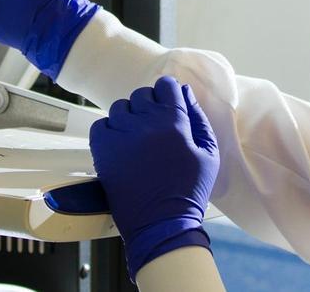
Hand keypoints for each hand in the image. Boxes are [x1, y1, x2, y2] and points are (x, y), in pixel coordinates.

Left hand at [90, 76, 219, 278]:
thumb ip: (198, 118)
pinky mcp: (103, 150)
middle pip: (142, 94)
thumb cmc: (189, 190)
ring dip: (129, 117)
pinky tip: (121, 145)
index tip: (168, 104)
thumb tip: (185, 93)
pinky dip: (109, 130)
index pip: (166, 85)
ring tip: (137, 138)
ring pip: (121, 107)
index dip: (168, 93)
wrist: (161, 224)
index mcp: (174, 121)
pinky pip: (101, 125)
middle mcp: (145, 123)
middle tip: (154, 127)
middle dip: (150, 106)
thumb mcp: (208, 153)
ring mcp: (121, 135)